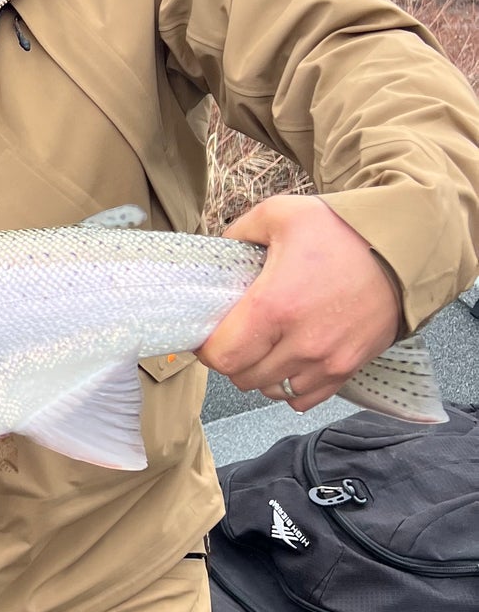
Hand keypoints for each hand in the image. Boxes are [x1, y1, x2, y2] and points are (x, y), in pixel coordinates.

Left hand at [197, 194, 401, 411]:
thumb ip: (239, 232)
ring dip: (260, 373)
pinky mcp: (348, 369)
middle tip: (236, 334)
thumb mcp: (280, 213)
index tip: (209, 333)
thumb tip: (218, 253)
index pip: (222, 356)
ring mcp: (327, 361)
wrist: (404, 250)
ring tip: (264, 345)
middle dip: (232, 359)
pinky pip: (304, 398)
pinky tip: (289, 360)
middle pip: (243, 377)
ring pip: (271, 390)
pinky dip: (290, 386)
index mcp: (275, 306)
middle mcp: (301, 342)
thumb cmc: (342, 231)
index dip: (207, 347)